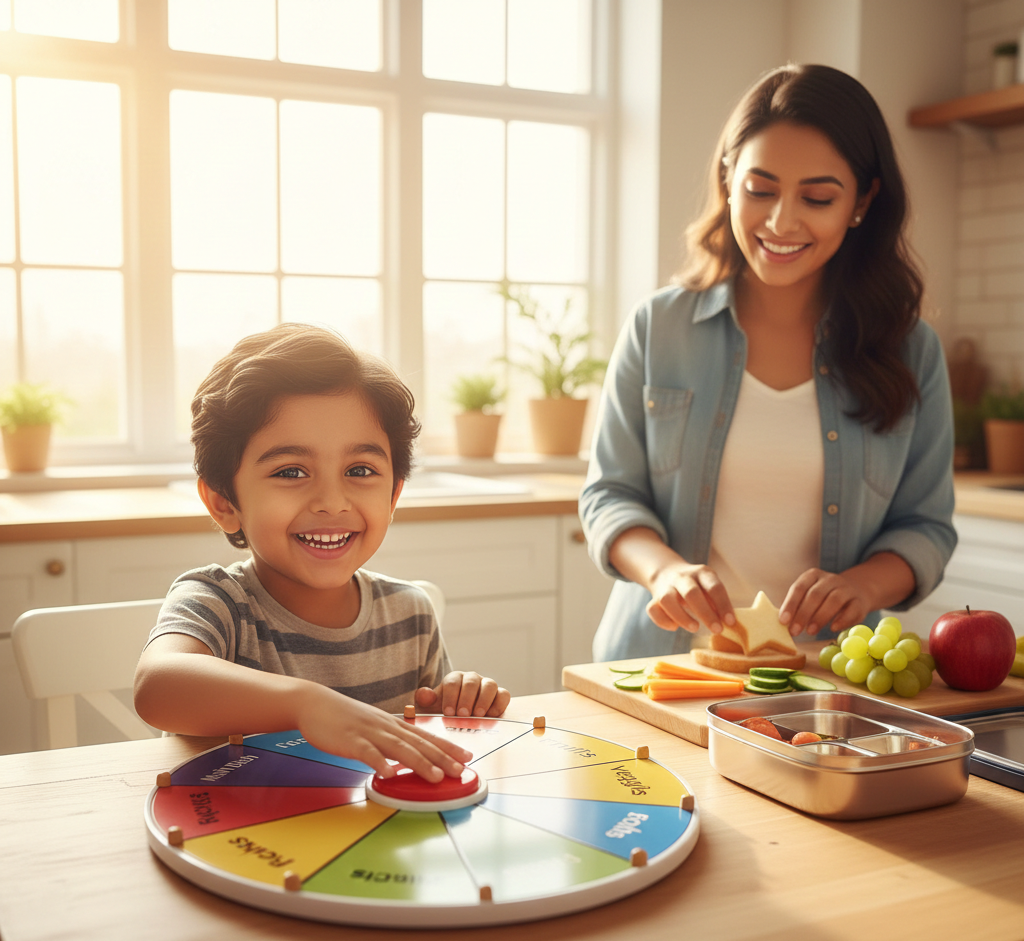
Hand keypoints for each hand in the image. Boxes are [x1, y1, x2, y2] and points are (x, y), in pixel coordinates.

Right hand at [295, 685, 471, 782]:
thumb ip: (389, 740)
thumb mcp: (373, 726)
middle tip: (462, 770)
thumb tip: (406, 757)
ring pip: (398, 748)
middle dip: (442, 757)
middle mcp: (386, 727)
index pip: (425, 737)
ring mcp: (368, 732)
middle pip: (418, 743)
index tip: (466, 757)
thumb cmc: (344, 717)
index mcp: (392, 724)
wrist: (315, 703)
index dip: (447, 747)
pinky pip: (366, 753)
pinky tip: (388, 774)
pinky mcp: (350, 740)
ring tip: (437, 776)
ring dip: (420, 762)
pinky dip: (378, 763)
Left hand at [415, 671, 509, 717]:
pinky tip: (492, 716)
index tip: (448, 712)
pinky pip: (504, 694)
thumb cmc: (443, 714)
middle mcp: (471, 680)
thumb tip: (424, 694)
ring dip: (484, 700)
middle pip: (472, 681)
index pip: (452, 681)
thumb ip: (425, 700)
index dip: (450, 696)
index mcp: (454, 680)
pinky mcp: (500, 696)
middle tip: (462, 714)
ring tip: (478, 715)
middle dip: (467, 698)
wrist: (459, 723)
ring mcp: (487, 687)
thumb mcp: (429, 709)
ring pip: (490, 685)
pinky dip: (499, 704)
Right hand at [645, 560, 734, 633]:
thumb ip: (716, 601)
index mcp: (701, 573)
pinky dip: (663, 621)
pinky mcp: (654, 598)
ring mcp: (666, 587)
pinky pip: (653, 610)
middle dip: (705, 613)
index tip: (730, 622)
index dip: (723, 605)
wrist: (666, 571)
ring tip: (695, 628)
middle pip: (691, 593)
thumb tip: (728, 622)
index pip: (714, 587)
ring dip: (682, 617)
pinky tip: (674, 627)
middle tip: (717, 630)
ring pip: (667, 600)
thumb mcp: (709, 585)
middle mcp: (682, 577)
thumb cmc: (696, 585)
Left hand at [780, 568, 870, 636]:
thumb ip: (798, 606)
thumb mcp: (809, 596)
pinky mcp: (859, 601)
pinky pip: (852, 609)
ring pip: (833, 600)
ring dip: (820, 617)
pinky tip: (833, 628)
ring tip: (810, 631)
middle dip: (803, 614)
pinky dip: (842, 620)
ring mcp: (846, 589)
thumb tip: (784, 623)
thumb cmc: (824, 598)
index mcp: (813, 575)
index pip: (799, 588)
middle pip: (815, 595)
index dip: (790, 604)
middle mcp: (830, 579)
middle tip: (795, 631)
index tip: (783, 621)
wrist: (856, 591)